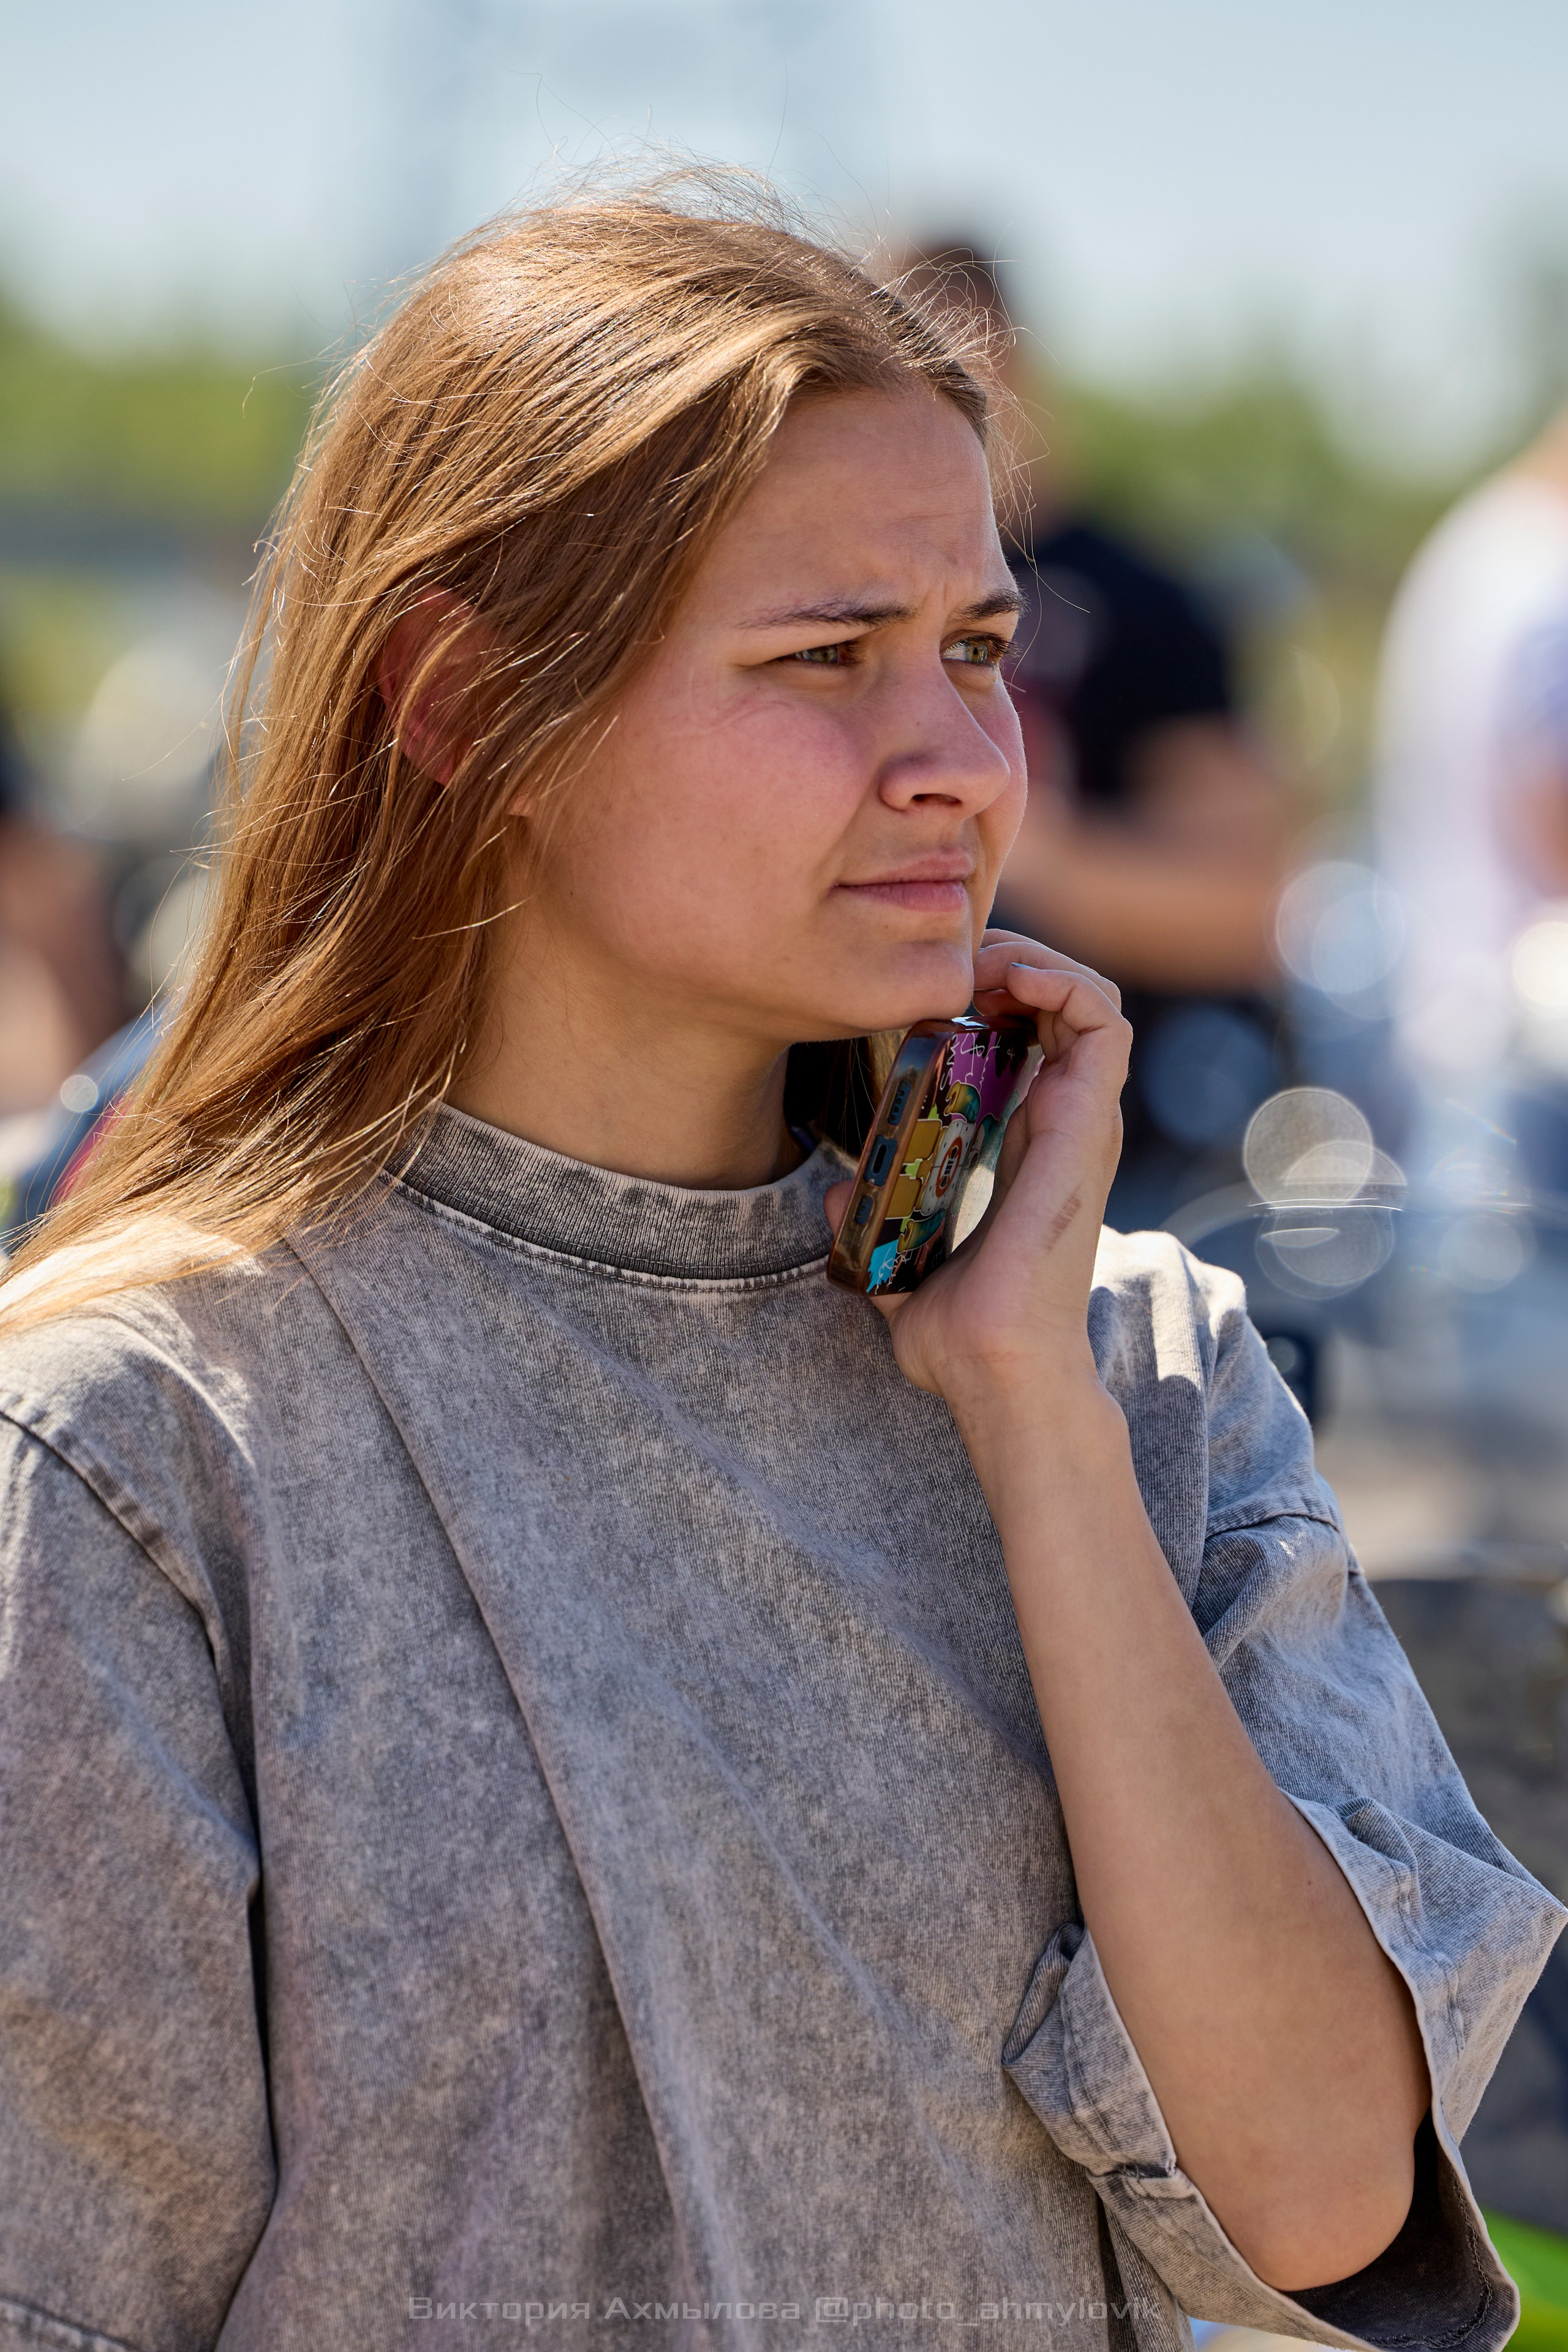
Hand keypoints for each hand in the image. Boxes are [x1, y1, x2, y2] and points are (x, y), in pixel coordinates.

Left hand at [824, 929, 1130, 1409]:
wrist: (994, 1368)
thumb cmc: (959, 1336)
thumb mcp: (899, 1261)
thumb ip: (871, 1221)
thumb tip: (837, 1187)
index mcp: (1031, 1145)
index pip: (1034, 1038)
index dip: (993, 994)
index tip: (932, 991)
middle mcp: (1066, 1124)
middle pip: (1063, 1002)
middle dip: (1012, 960)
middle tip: (951, 964)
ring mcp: (1084, 1121)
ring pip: (1092, 996)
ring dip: (1037, 958)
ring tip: (981, 961)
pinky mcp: (1090, 1123)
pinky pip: (1104, 1021)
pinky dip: (1061, 981)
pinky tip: (1006, 980)